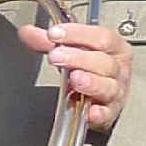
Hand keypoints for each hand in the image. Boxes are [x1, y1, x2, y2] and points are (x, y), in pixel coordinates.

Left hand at [19, 19, 134, 131]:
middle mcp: (118, 69)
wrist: (102, 96)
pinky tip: (90, 111)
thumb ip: (49, 42)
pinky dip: (99, 113)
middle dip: (78, 57)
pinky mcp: (109, 112)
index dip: (78, 34)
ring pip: (107, 86)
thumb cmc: (91, 69)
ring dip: (91, 82)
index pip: (101, 37)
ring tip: (74, 78)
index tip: (54, 34)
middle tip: (56, 56)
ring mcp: (115, 91)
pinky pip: (106, 113)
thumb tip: (28, 32)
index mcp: (114, 48)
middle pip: (103, 61)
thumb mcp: (71, 51)